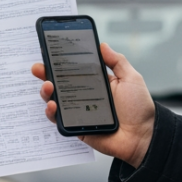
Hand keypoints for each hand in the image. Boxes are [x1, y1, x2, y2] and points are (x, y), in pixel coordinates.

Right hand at [31, 42, 156, 166]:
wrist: (143, 136)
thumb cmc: (139, 109)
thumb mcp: (131, 78)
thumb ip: (117, 61)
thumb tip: (102, 45)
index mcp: (96, 82)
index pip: (74, 69)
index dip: (60, 62)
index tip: (49, 52)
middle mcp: (84, 96)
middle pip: (59, 83)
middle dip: (46, 74)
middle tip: (38, 68)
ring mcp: (78, 111)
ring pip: (55, 100)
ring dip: (47, 92)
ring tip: (48, 86)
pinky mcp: (76, 127)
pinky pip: (59, 120)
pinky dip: (52, 112)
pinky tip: (53, 105)